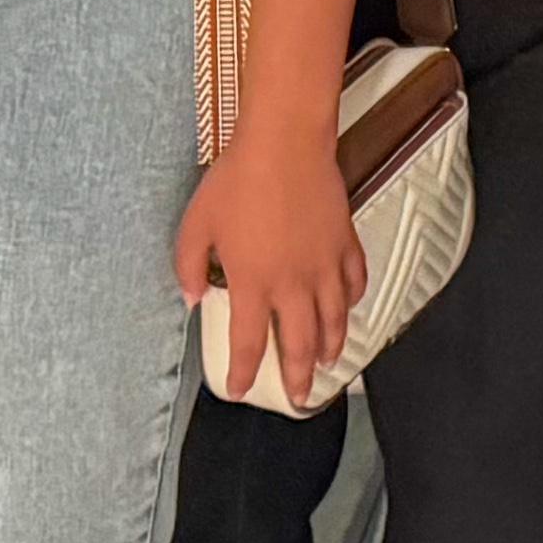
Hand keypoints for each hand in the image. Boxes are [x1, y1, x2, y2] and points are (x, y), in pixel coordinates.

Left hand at [177, 118, 365, 403]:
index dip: (243, 374)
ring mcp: (324, 267)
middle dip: (299, 378)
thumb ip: (188, 266)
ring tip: (328, 363)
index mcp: (253, 284)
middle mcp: (293, 285)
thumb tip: (190, 298)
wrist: (284, 145)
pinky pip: (354, 285)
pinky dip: (352, 303)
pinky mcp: (345, 245)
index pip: (248, 345)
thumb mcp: (196, 225)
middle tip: (300, 397)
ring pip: (334, 322)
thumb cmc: (237, 181)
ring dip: (331, 348)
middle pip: (300, 346)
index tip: (238, 390)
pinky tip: (347, 308)